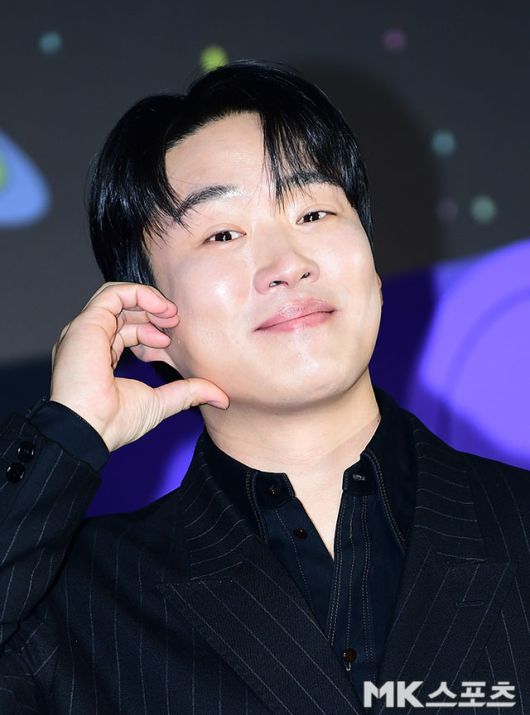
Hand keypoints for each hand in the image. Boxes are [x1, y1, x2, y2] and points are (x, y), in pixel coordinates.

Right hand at [50, 282, 228, 451]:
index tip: (170, 339)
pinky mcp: (86, 324)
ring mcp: (85, 332)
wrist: (89, 431)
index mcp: (99, 357)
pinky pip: (112, 294)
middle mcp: (89, 341)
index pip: (125, 330)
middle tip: (175, 320)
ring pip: (117, 297)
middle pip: (122, 311)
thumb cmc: (114, 423)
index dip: (151, 329)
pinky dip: (139, 294)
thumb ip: (188, 393)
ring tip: (170, 314)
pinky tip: (160, 308)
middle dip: (152, 312)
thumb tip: (221, 398)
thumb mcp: (161, 402)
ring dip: (148, 300)